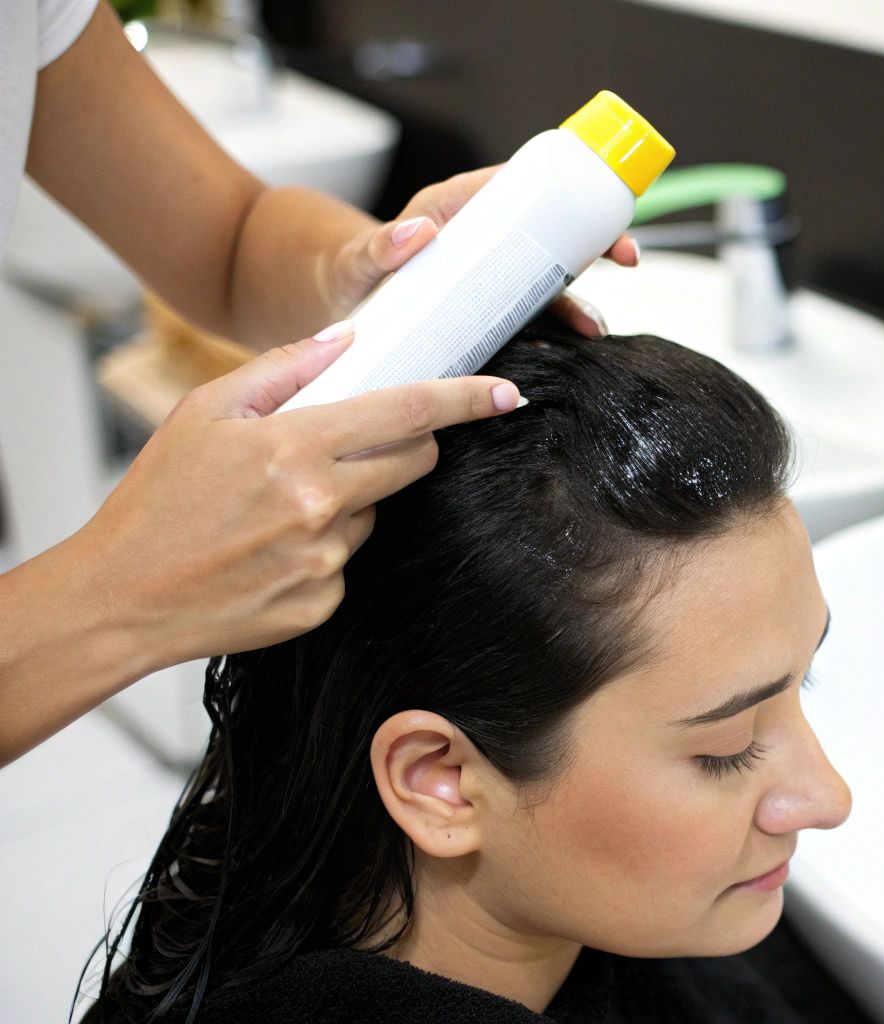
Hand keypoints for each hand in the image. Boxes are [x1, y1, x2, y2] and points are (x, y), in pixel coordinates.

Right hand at [70, 325, 524, 669]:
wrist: (120, 598)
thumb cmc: (156, 500)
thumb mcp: (203, 412)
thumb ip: (282, 370)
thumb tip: (347, 341)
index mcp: (294, 448)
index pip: (408, 414)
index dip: (466, 400)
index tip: (506, 393)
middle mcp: (320, 505)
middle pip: (413, 461)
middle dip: (405, 444)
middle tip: (353, 444)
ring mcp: (326, 559)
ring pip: (376, 510)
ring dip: (349, 498)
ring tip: (275, 508)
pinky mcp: (324, 600)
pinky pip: (348, 559)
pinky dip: (323, 546)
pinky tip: (268, 550)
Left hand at [320, 166, 638, 338]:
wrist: (333, 308)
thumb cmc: (344, 273)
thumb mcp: (359, 259)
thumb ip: (379, 247)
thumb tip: (416, 233)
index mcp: (456, 208)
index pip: (522, 188)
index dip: (569, 195)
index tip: (596, 209)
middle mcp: (480, 238)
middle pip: (551, 232)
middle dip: (595, 244)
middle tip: (626, 259)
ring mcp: (487, 275)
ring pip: (548, 277)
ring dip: (578, 298)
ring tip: (593, 328)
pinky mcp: (486, 308)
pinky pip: (531, 312)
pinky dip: (556, 325)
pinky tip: (572, 345)